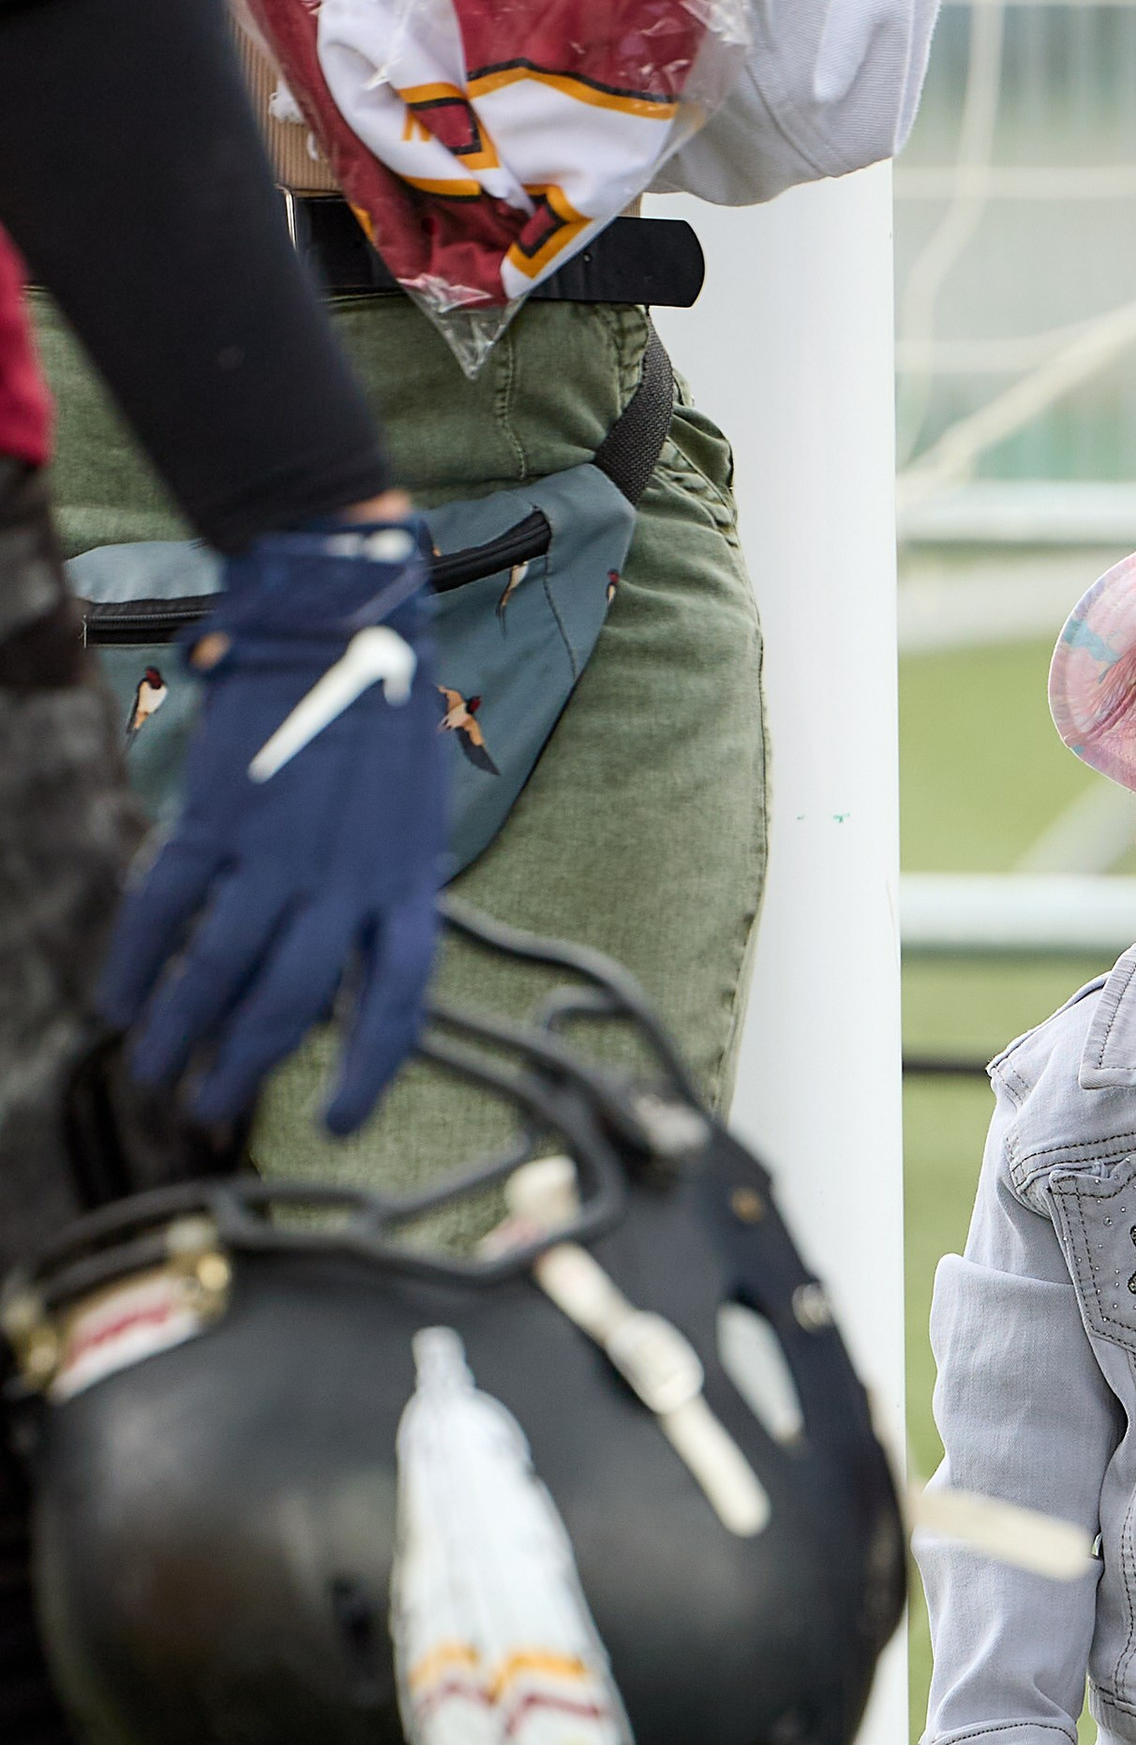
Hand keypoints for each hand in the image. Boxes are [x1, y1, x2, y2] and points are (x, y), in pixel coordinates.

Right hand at [96, 509, 454, 1133]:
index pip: (395, 1008)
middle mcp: (345, 881)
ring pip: (222, 971)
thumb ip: (379, 899)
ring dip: (183, 1032)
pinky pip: (168, 907)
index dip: (365, 1076)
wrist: (341, 620)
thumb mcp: (409, 822)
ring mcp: (278, 850)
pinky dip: (139, 961)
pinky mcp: (216, 815)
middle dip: (246, 1070)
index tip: (338, 1124)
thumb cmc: (380, 721)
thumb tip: (339, 985)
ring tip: (157, 1074)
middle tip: (210, 1114)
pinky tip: (118, 1002)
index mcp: (406, 886)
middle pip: (292, 1007)